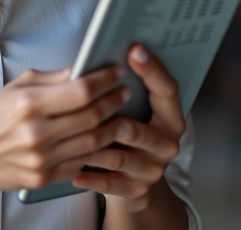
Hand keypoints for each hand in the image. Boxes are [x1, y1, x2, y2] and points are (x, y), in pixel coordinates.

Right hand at [0, 64, 131, 194]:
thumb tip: (79, 71)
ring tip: (120, 114)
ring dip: (112, 126)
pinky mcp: (44, 178)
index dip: (104, 80)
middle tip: (124, 91)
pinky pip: (80, 163)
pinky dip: (95, 150)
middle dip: (114, 101)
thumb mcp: (15, 87)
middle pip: (92, 116)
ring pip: (92, 142)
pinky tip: (101, 138)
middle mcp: (37, 132)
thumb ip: (50, 79)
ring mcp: (41, 158)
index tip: (115, 72)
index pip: (80, 90)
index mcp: (29, 103)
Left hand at [73, 45, 185, 212]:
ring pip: (119, 156)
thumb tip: (98, 61)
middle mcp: (166, 143)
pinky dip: (91, 178)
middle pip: (140, 129)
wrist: (134, 178)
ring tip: (71, 138)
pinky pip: (111, 183)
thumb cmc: (127, 129)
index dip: (152, 70)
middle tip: (96, 106)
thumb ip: (120, 87)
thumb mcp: (130, 106)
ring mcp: (153, 169)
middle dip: (115, 118)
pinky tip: (75, 172)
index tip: (135, 50)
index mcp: (169, 116)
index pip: (167, 90)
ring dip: (93, 147)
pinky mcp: (137, 190)